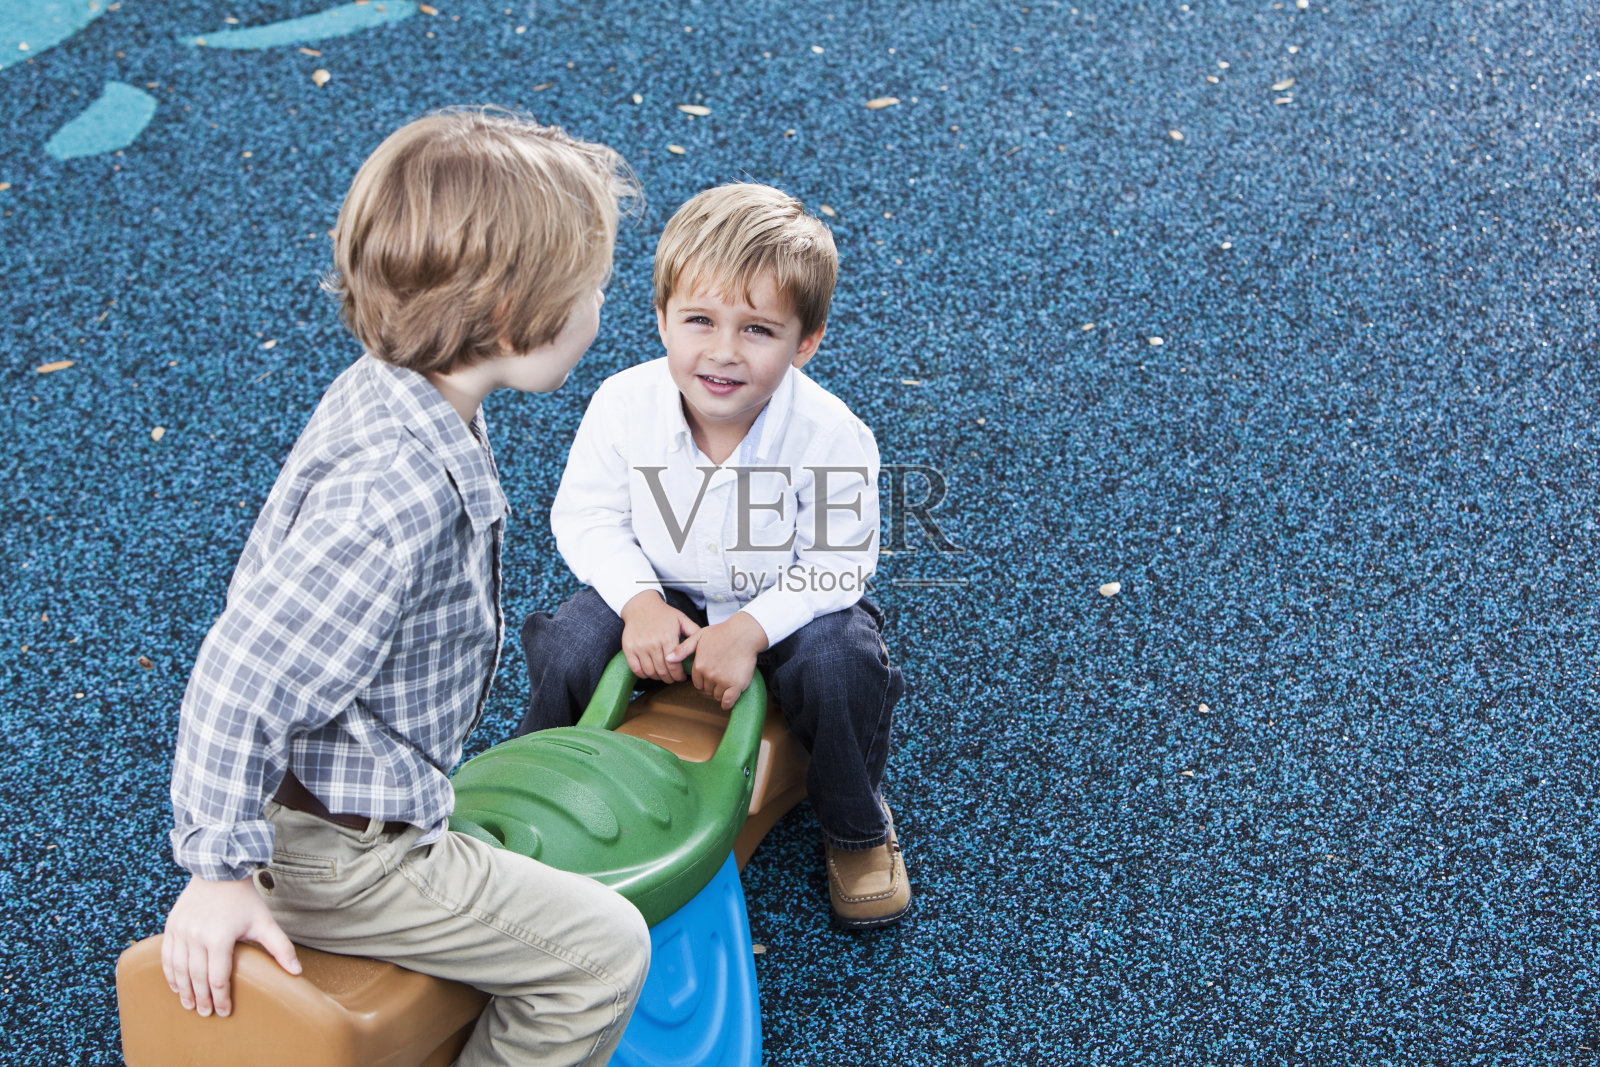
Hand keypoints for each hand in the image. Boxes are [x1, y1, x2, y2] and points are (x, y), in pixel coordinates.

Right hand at [161, 875, 300, 1017]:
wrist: (219, 870)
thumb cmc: (244, 899)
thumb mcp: (264, 921)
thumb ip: (280, 947)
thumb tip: (296, 972)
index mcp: (220, 937)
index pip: (218, 978)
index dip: (221, 998)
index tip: (224, 1012)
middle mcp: (196, 935)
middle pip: (197, 977)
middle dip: (201, 999)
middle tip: (205, 1013)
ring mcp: (181, 931)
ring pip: (179, 969)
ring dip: (183, 990)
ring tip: (189, 1005)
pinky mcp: (171, 926)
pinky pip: (167, 956)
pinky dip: (170, 974)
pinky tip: (176, 986)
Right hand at [620, 591, 701, 682]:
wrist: (641, 606)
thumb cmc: (663, 614)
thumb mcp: (681, 619)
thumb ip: (693, 632)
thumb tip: (705, 644)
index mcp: (667, 637)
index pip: (674, 665)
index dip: (678, 675)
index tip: (681, 677)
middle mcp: (653, 643)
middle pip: (662, 671)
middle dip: (670, 678)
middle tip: (673, 678)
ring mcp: (639, 647)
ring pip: (650, 672)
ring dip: (658, 677)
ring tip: (663, 675)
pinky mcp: (629, 648)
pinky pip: (636, 669)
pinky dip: (643, 674)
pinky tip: (650, 672)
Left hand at [669, 611, 768, 709]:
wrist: (744, 634)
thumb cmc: (723, 632)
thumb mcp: (699, 636)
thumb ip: (683, 649)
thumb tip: (668, 659)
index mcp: (699, 665)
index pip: (697, 683)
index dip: (703, 680)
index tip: (710, 676)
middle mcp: (709, 675)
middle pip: (707, 690)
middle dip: (711, 686)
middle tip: (720, 677)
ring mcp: (723, 681)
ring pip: (717, 696)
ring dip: (720, 693)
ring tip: (727, 683)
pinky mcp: (736, 685)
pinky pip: (728, 701)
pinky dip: (727, 703)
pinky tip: (727, 701)